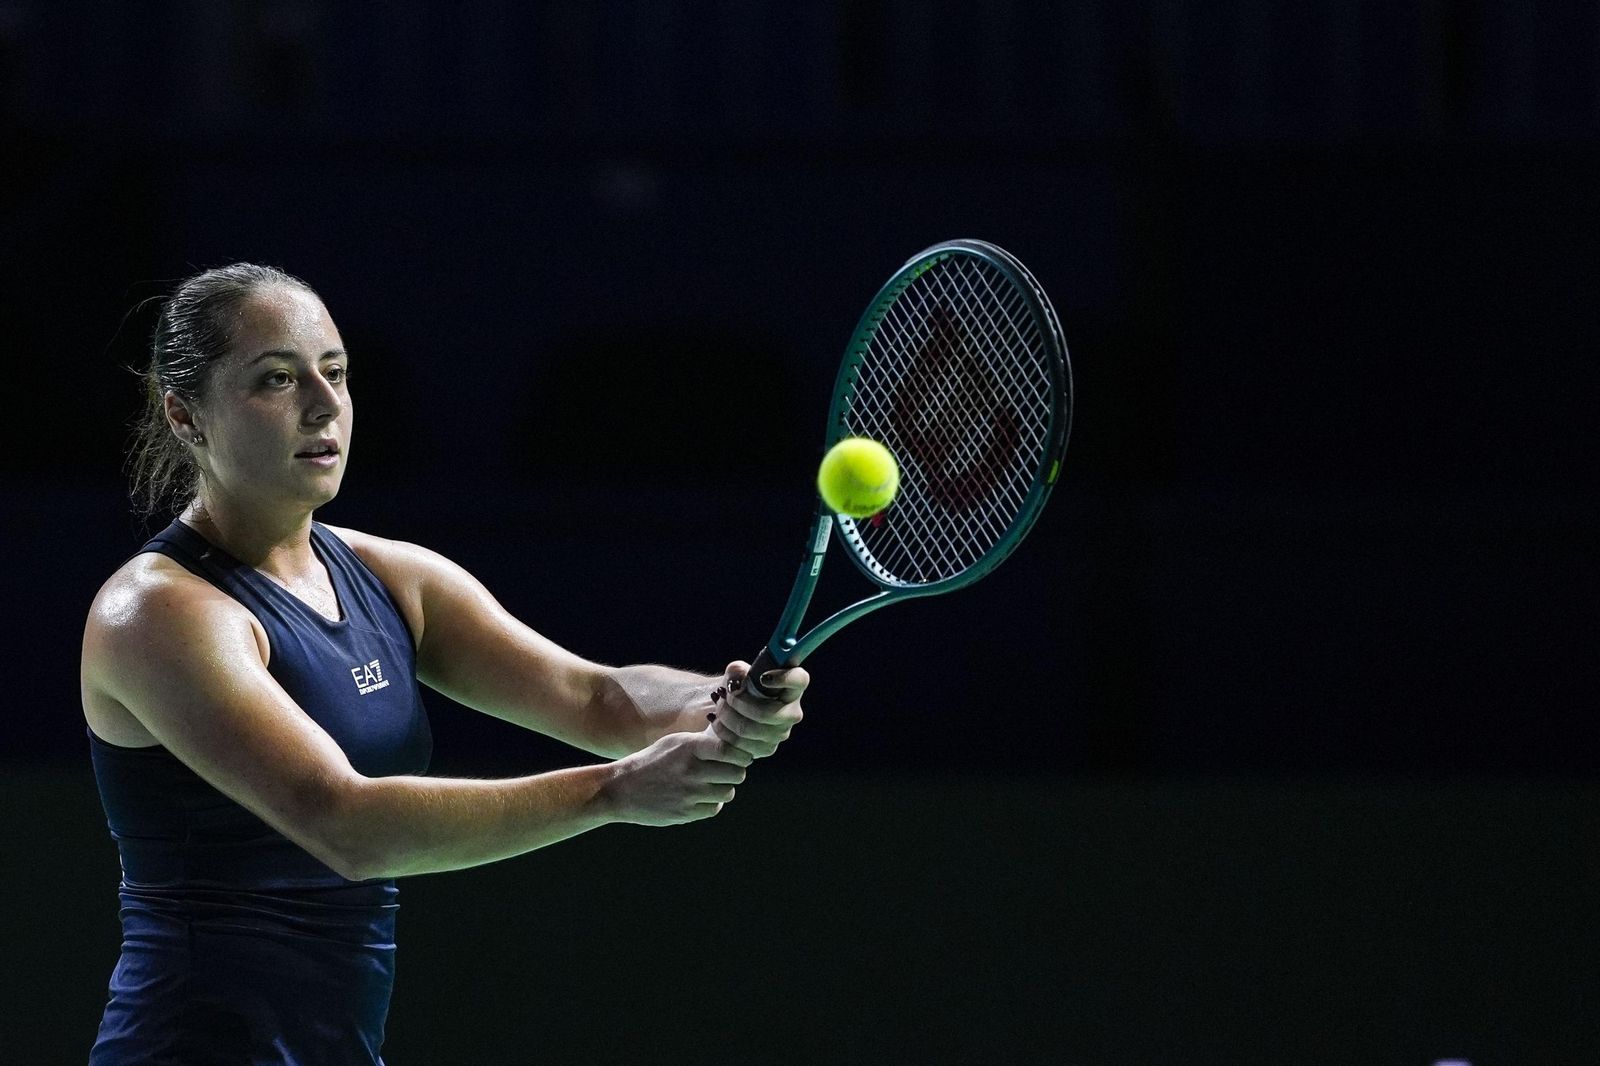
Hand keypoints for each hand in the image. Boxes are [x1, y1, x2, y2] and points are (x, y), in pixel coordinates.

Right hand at [605, 730, 749, 826]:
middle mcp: (691, 770)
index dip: (739, 753)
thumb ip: (701, 742)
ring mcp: (689, 793)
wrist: (622, 789)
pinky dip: (712, 804)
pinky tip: (700, 797)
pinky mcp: (685, 813)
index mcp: (689, 748)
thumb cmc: (652, 761)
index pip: (730, 750)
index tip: (737, 755)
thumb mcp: (674, 742)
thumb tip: (733, 743)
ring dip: (724, 788)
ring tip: (712, 784)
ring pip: (728, 792)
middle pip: (736, 773)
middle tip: (726, 771)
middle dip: (735, 772)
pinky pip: (714, 808)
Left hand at [707, 660, 806, 759]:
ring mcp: (780, 733)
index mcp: (790, 688)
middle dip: (738, 703)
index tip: (763, 678)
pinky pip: (740, 745)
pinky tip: (717, 722)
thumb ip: (736, 672)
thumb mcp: (735, 674)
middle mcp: (791, 713)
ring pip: (749, 730)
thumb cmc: (739, 689)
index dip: (785, 678)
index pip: (800, 680)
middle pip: (767, 712)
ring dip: (726, 717)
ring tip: (718, 707)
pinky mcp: (766, 749)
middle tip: (725, 695)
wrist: (729, 712)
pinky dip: (723, 732)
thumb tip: (737, 683)